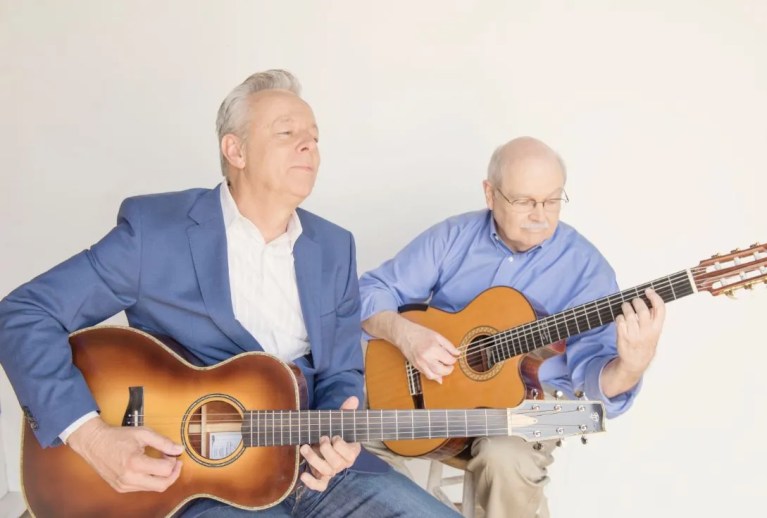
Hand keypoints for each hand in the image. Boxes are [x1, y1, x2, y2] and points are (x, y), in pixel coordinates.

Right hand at [67, 416, 182, 492]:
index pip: (165, 470)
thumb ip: (163, 442)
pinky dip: (151, 479)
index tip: (171, 453)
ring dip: (162, 477)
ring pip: (153, 488)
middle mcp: (129, 478)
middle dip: (173, 474)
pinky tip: (150, 468)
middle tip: (174, 463)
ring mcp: (124, 485)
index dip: (173, 461)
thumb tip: (179, 450)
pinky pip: (143, 488)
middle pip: (162, 485)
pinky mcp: (121, 488)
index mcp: (134, 463)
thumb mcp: (143, 433)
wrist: (94, 443)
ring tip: (161, 463)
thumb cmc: (118, 436)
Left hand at [299, 396, 361, 490]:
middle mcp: (342, 464)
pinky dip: (311, 483)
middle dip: (326, 450)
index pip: (349, 454)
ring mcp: (332, 472)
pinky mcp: (322, 478)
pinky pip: (320, 486)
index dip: (340, 445)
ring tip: (304, 447)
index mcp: (351, 452)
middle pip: (336, 463)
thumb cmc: (333, 433)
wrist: (325, 443)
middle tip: (321, 438)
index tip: (334, 435)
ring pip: (325, 471)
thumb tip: (354, 399)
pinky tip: (303, 475)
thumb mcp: (339, 422)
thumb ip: (346, 412)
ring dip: (313, 459)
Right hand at [397, 320, 459, 382]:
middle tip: (451, 365)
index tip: (453, 357)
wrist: (405, 335)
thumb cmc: (421, 333)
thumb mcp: (437, 336)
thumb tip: (457, 353)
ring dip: (442, 374)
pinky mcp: (416, 366)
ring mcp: (420, 363)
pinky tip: (437, 374)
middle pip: (442, 370)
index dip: (453, 359)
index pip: (448, 360)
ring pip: (434, 376)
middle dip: (449, 369)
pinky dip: (433, 376)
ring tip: (444, 369)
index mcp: (433, 349)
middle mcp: (426, 358)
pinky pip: (426, 375)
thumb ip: (449, 346)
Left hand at [602, 288, 665, 396]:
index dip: (655, 297)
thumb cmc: (645, 345)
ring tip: (626, 307)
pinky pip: (619, 320)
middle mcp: (646, 332)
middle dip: (637, 301)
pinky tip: (621, 319)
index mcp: (657, 330)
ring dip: (626, 307)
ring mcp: (634, 334)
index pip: (660, 310)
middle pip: (642, 310)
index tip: (649, 291)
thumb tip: (649, 301)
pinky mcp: (623, 336)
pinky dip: (619, 317)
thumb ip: (653, 320)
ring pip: (629, 314)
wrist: (635, 362)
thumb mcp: (655, 334)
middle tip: (634, 300)